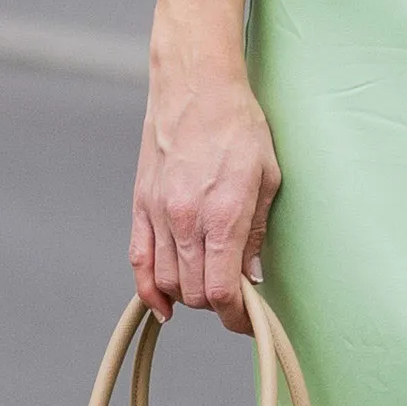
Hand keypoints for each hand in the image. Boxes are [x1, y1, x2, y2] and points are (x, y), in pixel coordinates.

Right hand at [130, 61, 281, 325]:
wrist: (196, 85)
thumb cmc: (239, 125)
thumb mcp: (267, 177)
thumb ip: (257, 232)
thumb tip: (252, 276)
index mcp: (223, 214)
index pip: (221, 291)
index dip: (236, 316)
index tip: (248, 321)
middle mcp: (186, 218)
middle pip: (193, 293)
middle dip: (216, 304)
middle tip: (234, 296)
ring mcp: (158, 212)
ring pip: (165, 282)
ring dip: (187, 295)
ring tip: (207, 285)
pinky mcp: (141, 204)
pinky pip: (138, 261)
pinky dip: (148, 290)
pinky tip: (162, 304)